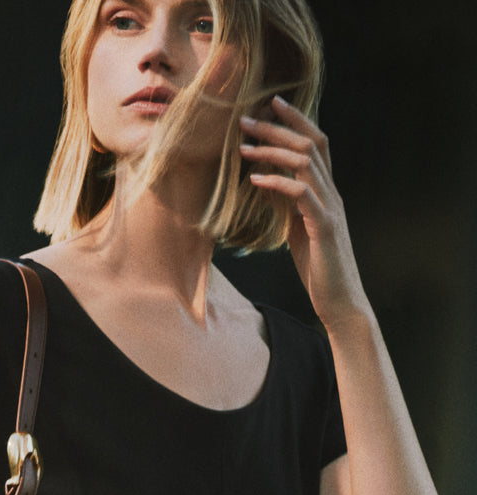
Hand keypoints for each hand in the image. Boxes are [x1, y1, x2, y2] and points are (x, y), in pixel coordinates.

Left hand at [239, 97, 369, 330]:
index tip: (271, 103)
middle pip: (310, 144)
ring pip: (306, 163)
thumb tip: (263, 179)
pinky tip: (255, 180)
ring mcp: (330, 208)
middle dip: (277, 128)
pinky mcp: (324, 227)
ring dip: (273, 151)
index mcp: (326, 192)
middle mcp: (332, 193)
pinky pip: (301, 194)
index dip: (296, 120)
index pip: (315, 143)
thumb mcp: (295, 229)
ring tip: (244, 148)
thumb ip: (284, 203)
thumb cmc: (318, 268)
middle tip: (246, 119)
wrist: (340, 302)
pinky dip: (278, 182)